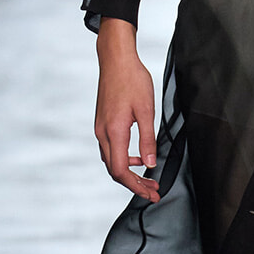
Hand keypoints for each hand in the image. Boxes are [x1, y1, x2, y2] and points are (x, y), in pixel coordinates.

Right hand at [95, 18, 159, 200]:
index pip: (121, 171)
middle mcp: (103, 133)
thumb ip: (148, 140)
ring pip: (112, 161)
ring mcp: (100, 128)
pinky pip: (111, 149)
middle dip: (134, 184)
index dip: (136, 186)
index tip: (152, 193)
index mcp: (114, 132)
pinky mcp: (102, 123)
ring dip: (130, 173)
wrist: (116, 59)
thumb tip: (150, 165)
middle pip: (114, 170)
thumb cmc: (133, 80)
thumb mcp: (147, 110)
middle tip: (154, 191)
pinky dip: (125, 159)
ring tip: (149, 178)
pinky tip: (139, 157)